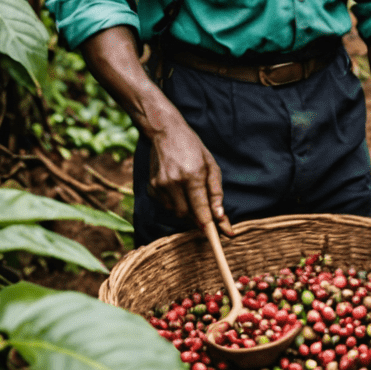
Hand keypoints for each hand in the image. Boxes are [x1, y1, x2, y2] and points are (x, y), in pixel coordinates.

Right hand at [149, 120, 229, 234]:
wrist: (165, 132)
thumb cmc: (193, 147)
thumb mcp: (211, 164)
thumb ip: (215, 191)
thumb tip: (219, 215)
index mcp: (192, 175)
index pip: (201, 208)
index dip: (209, 225)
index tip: (218, 237)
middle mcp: (174, 182)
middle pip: (187, 215)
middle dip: (198, 216)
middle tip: (206, 211)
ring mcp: (160, 185)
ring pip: (176, 211)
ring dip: (186, 208)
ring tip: (189, 189)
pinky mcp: (151, 187)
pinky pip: (166, 205)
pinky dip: (174, 202)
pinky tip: (177, 186)